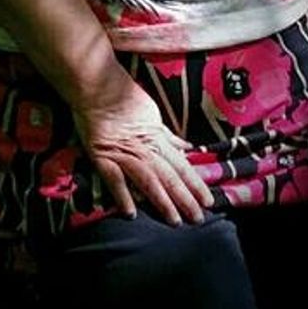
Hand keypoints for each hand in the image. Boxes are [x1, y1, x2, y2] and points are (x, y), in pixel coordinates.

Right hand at [74, 80, 214, 225]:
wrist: (98, 87)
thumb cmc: (126, 98)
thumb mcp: (153, 115)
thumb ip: (169, 136)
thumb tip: (187, 147)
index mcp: (158, 139)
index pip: (182, 166)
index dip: (196, 184)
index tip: (209, 201)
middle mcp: (146, 149)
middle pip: (170, 177)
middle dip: (186, 200)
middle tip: (198, 219)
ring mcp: (125, 154)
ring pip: (148, 181)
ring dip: (163, 202)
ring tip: (175, 221)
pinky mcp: (103, 156)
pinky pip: (114, 180)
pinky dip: (122, 196)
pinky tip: (131, 214)